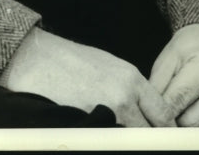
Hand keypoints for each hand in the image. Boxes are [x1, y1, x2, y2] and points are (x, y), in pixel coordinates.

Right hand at [0, 28, 176, 126]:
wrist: (33, 57)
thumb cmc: (67, 60)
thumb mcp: (107, 65)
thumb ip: (131, 88)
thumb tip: (148, 112)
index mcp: (131, 77)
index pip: (164, 114)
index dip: (164, 129)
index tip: (163, 137)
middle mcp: (125, 94)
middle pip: (151, 131)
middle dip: (147, 138)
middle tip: (140, 140)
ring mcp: (108, 111)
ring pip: (131, 139)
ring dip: (127, 139)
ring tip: (117, 135)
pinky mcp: (89, 125)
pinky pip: (109, 141)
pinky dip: (108, 141)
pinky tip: (100, 136)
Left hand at [149, 24, 198, 126]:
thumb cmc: (193, 46)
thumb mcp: (170, 55)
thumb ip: (157, 84)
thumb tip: (150, 112)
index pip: (178, 101)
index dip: (161, 111)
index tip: (152, 116)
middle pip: (194, 123)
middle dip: (176, 121)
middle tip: (169, 112)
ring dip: (192, 126)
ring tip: (185, 108)